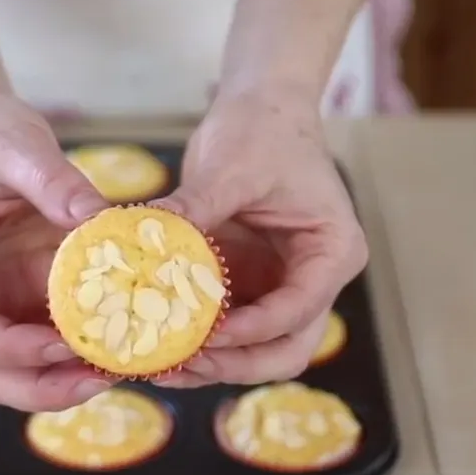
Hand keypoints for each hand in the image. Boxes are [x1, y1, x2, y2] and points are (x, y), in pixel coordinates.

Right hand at [0, 91, 113, 410]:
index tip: (64, 344)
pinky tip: (123, 346)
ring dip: (62, 383)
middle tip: (100, 379)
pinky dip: (79, 357)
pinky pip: (47, 347)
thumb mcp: (18, 144)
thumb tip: (101, 221)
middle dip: (40, 387)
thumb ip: (54, 180)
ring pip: (16, 374)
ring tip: (119, 370)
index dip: (12, 347)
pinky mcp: (23, 302)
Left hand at [155, 91, 367, 387]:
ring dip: (213, 365)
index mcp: (332, 253)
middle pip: (287, 351)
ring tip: (160, 365)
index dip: (254, 330)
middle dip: (236, 365)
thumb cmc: (263, 129)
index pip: (300, 309)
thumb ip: (193, 210)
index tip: (207, 336)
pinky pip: (227, 330)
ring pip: (258, 352)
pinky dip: (197, 343)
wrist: (261, 108)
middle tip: (182, 364)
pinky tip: (155, 345)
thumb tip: (142, 242)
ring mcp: (282, 289)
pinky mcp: (250, 288)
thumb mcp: (230, 168)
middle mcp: (314, 281)